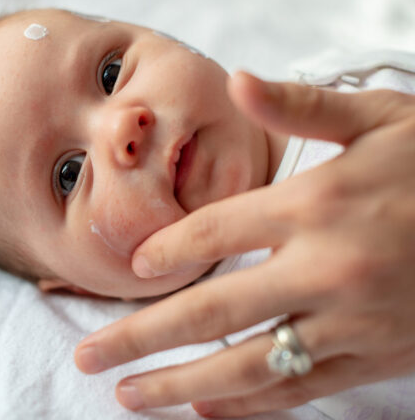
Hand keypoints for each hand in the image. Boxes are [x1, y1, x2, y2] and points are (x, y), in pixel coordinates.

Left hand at [74, 72, 414, 416]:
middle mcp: (322, 267)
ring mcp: (348, 320)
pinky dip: (248, 405)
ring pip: (246, 365)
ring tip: (126, 396)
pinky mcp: (375, 356)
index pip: (215, 230)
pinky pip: (299, 388)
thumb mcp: (379, 118)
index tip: (133, 268)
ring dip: (179, 385)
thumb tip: (234, 80)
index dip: (165, 249)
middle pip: (210, 309)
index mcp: (314, 204)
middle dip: (140, 336)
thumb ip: (300, 105)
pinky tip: (203, 411)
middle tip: (88, 355)